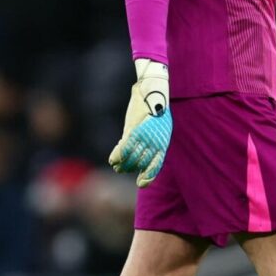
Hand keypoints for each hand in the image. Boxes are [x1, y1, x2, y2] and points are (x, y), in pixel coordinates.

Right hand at [109, 59, 171, 186]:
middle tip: (123, 168)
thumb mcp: (159, 128)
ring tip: (117, 165)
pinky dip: (116, 155)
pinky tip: (112, 160)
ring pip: (130, 159)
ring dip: (122, 164)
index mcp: (162, 144)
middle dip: (130, 168)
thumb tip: (144, 153)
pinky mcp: (133, 131)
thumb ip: (153, 142)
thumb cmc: (157, 109)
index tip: (141, 183)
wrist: (153, 92)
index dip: (148, 177)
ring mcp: (143, 138)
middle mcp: (154, 143)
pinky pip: (123, 149)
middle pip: (140, 164)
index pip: (156, 166)